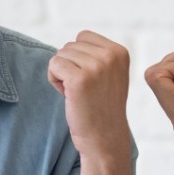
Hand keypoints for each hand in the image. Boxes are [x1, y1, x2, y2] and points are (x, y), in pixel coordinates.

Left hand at [47, 31, 131, 163]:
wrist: (105, 138)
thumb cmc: (102, 107)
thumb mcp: (110, 74)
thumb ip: (99, 55)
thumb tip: (73, 41)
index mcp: (120, 52)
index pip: (83, 36)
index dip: (79, 56)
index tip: (89, 78)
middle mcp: (111, 56)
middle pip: (70, 45)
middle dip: (69, 65)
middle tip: (82, 89)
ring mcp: (96, 67)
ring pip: (60, 54)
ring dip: (61, 73)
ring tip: (76, 93)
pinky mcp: (79, 79)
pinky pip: (53, 64)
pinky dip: (53, 79)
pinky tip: (67, 95)